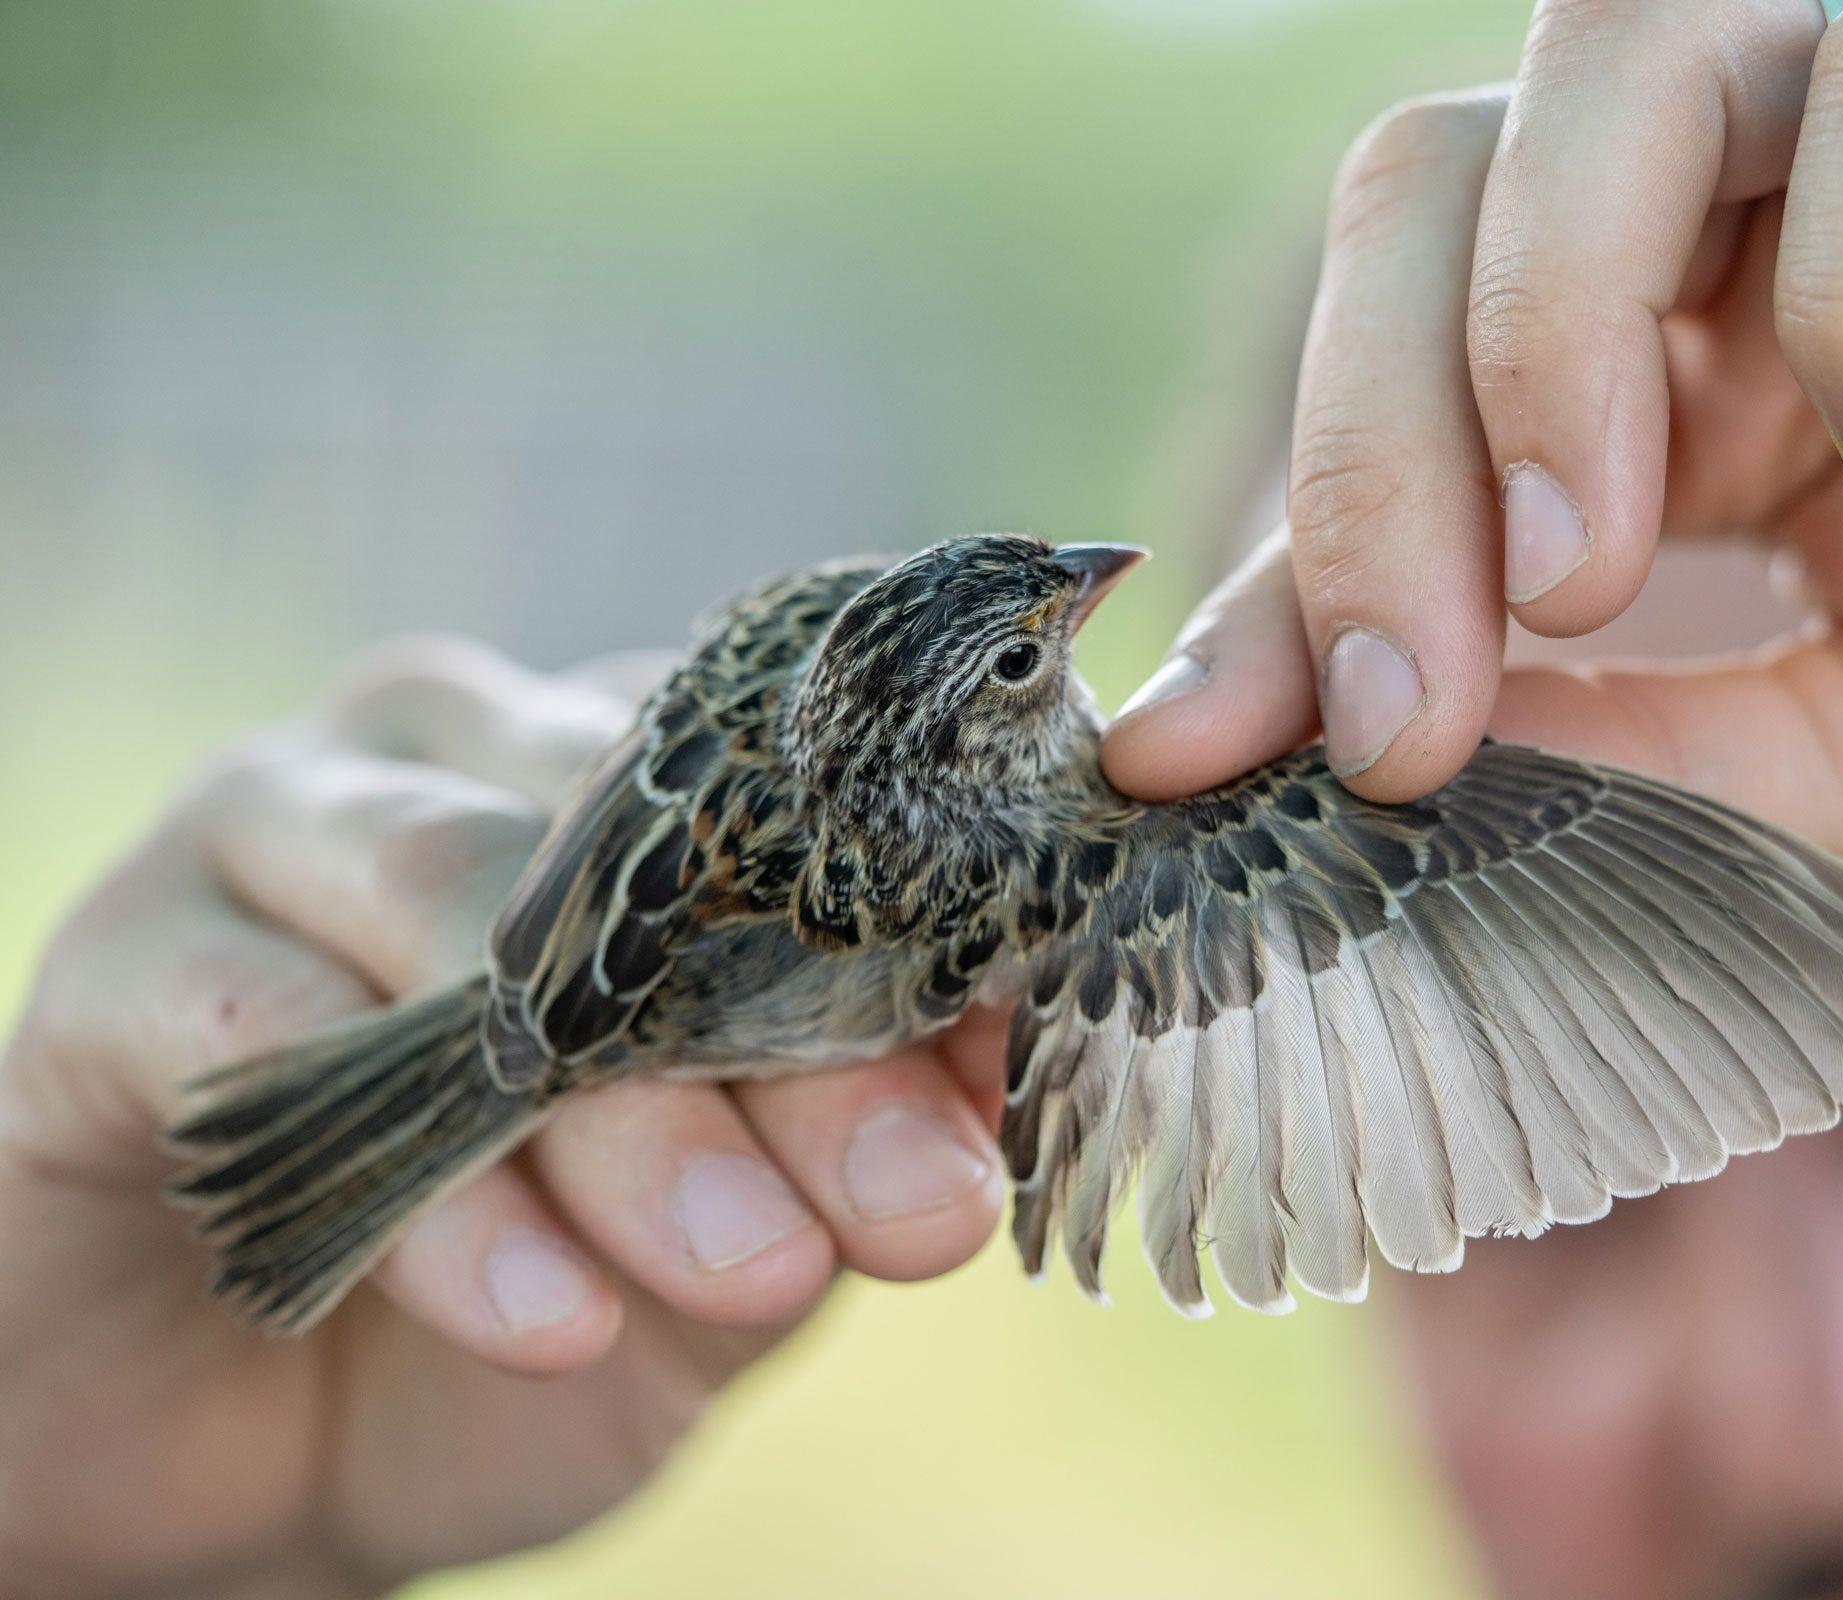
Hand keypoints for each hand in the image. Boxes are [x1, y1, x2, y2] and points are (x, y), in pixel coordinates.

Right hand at [0, 639, 1006, 1597]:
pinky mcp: (127, 959)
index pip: (804, 782)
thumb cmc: (529, 1297)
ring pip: (474, 905)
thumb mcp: (734, 1235)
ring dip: (633, 1113)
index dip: (936, 920)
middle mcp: (463, 755)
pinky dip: (435, 1196)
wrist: (244, 1444)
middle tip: (921, 1211)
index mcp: (629, 783)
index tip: (1039, 1068)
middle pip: (660, 842)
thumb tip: (1008, 1069)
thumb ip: (849, 1136)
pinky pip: (285, 1039)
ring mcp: (280, 826)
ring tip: (754, 1273)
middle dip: (808, 1037)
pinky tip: (543, 1311)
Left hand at [1104, 0, 1842, 950]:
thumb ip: (1601, 743)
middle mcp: (1761, 199)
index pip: (1385, 363)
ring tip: (1597, 574)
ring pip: (1624, 59)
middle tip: (1409, 705)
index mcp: (1671, 345)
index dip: (1282, 545)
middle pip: (1434, 185)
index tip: (1204, 758)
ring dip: (1552, 333)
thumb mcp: (1826, 768)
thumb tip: (1311, 757)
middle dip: (1373, 451)